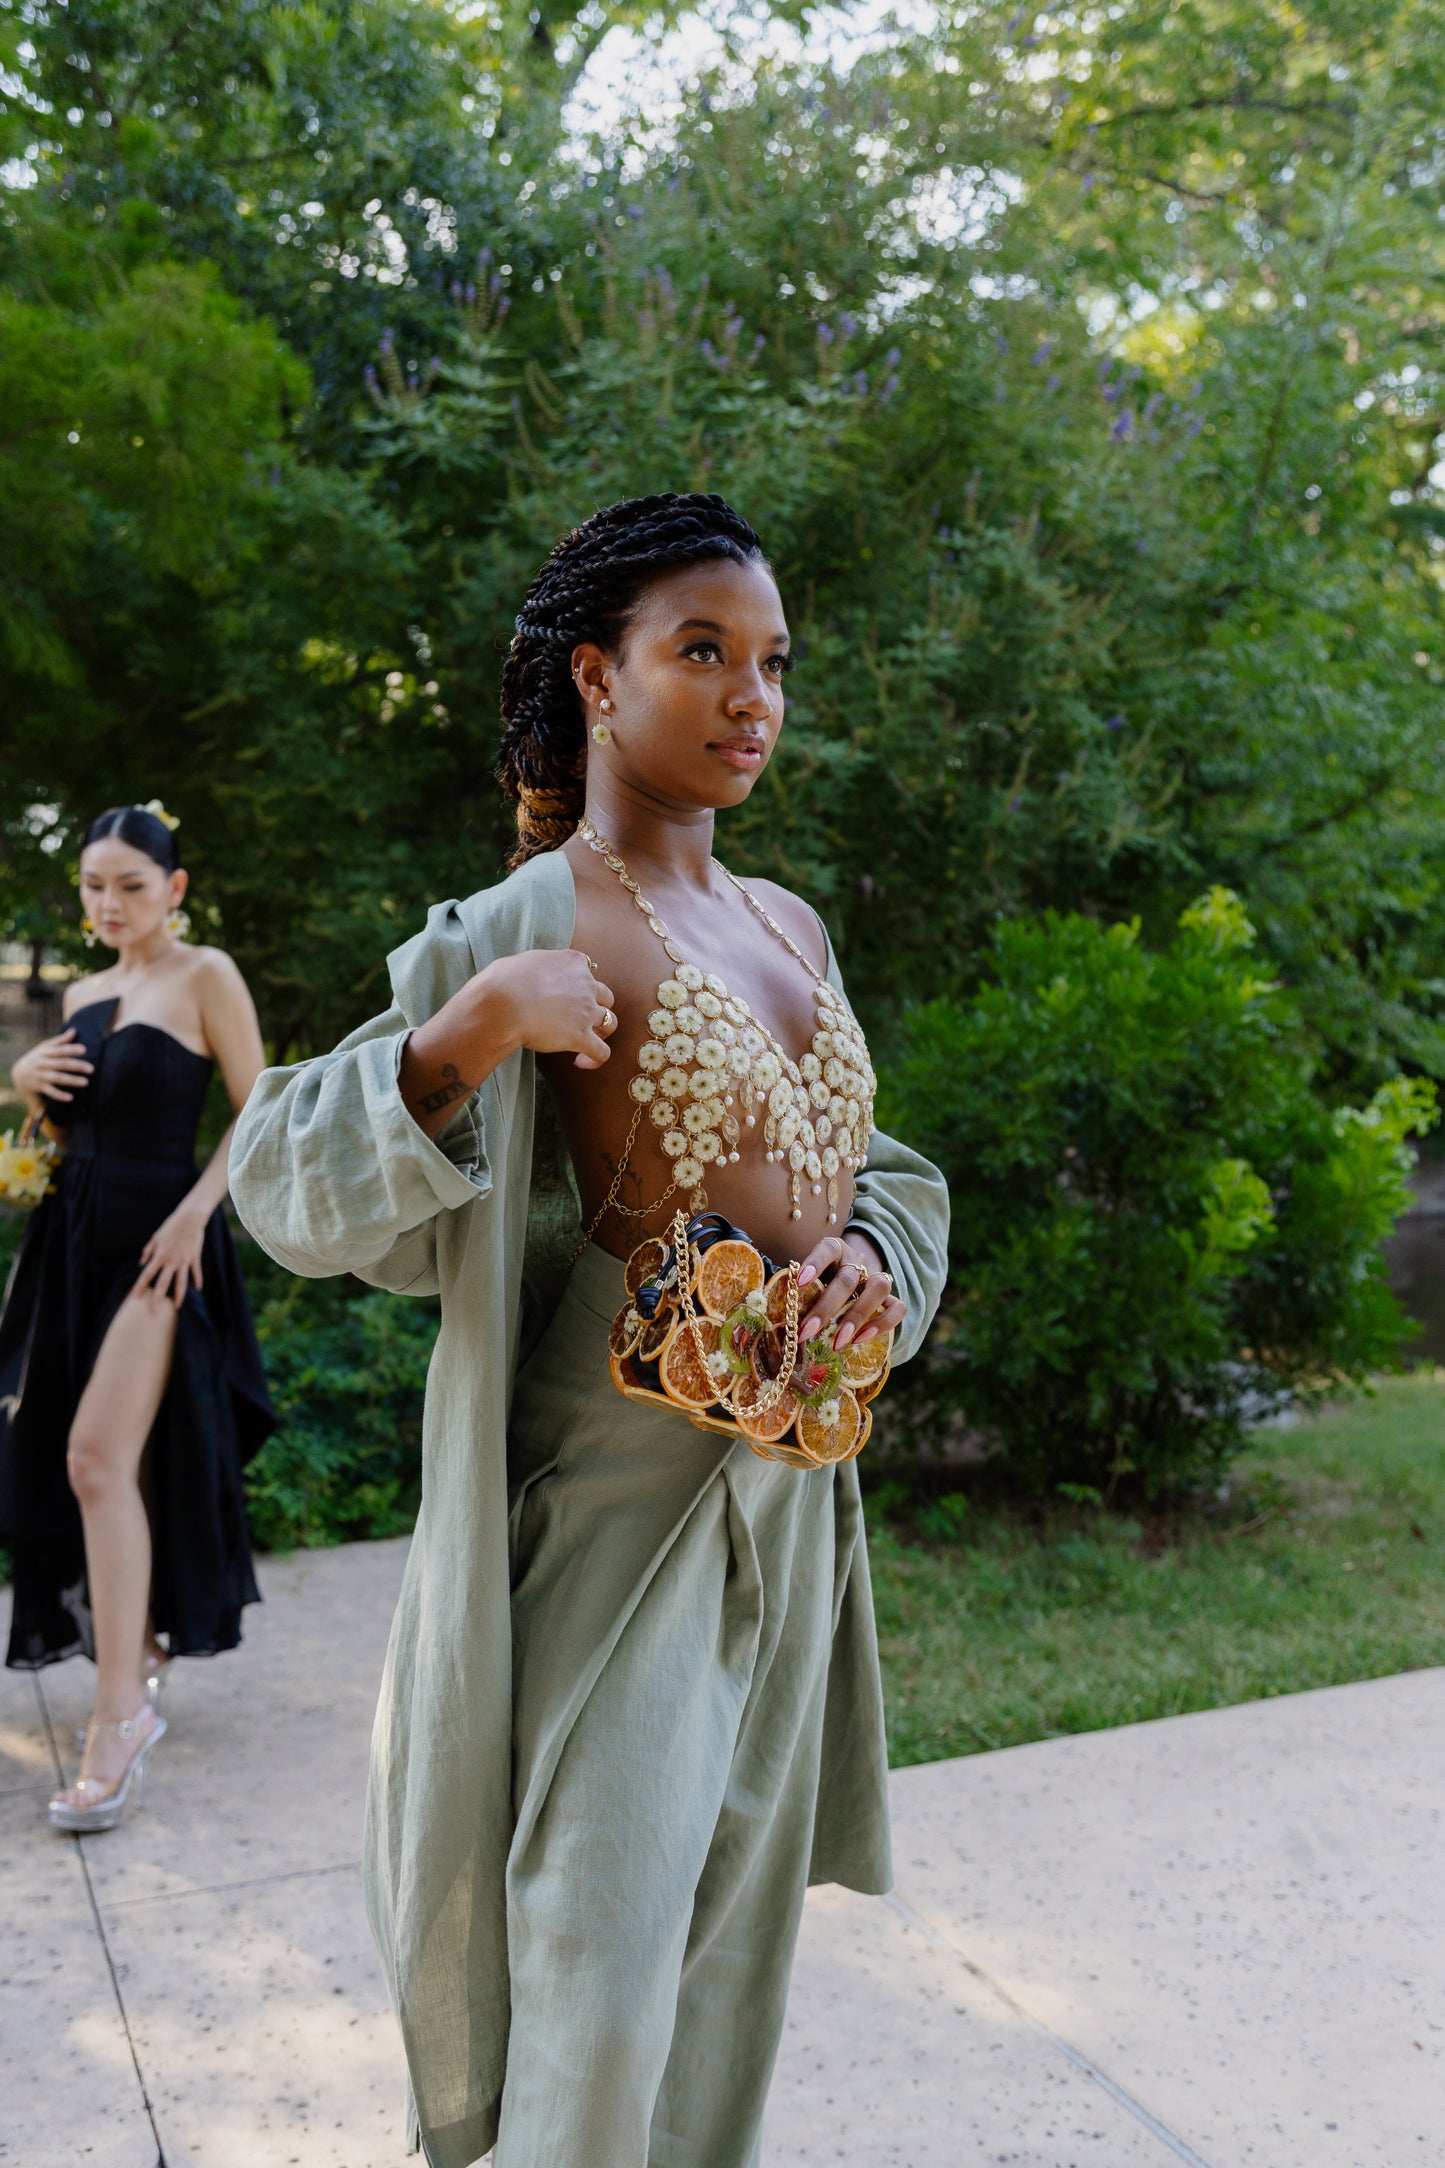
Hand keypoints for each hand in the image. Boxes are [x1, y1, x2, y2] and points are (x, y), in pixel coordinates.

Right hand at [11, 1027, 93, 1104]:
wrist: (18, 1074)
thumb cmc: (37, 1058)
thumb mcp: (45, 1047)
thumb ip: (60, 1041)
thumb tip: (74, 1031)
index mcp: (45, 1052)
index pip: (59, 1050)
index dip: (71, 1049)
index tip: (84, 1049)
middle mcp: (43, 1064)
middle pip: (61, 1064)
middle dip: (76, 1066)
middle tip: (91, 1069)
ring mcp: (41, 1076)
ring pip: (58, 1078)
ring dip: (71, 1080)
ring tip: (85, 1082)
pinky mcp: (40, 1086)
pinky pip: (50, 1092)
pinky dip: (60, 1095)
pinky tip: (70, 1098)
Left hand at [135, 1202, 207, 1309]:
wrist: (190, 1218)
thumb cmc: (171, 1226)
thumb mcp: (156, 1237)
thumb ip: (148, 1251)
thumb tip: (141, 1263)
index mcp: (159, 1255)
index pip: (147, 1274)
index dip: (140, 1286)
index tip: (135, 1297)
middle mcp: (171, 1261)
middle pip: (163, 1283)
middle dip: (158, 1299)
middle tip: (154, 1313)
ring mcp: (184, 1260)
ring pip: (181, 1282)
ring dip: (179, 1296)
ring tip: (177, 1307)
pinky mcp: (194, 1257)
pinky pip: (196, 1272)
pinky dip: (197, 1280)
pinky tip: (198, 1290)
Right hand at [400, 947, 618, 1138]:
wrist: (502, 1003)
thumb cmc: (504, 981)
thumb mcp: (526, 960)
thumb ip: (540, 967)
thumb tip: (534, 975)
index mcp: (572, 962)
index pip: (587, 968)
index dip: (580, 982)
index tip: (568, 992)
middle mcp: (586, 984)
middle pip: (605, 996)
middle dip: (596, 1006)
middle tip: (581, 1018)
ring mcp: (586, 1012)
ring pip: (610, 1022)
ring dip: (602, 1031)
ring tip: (587, 1040)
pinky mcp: (581, 1037)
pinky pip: (601, 1052)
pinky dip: (595, 1059)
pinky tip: (581, 1061)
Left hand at [795, 1230, 906, 1348]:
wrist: (855, 1272)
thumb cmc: (822, 1279)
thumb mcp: (810, 1277)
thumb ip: (799, 1291)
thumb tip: (777, 1318)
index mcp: (836, 1250)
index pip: (828, 1248)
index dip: (815, 1263)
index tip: (799, 1283)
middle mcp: (857, 1261)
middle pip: (847, 1279)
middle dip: (826, 1308)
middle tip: (807, 1332)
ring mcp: (876, 1278)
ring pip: (878, 1288)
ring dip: (856, 1317)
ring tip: (838, 1342)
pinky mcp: (891, 1296)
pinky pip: (898, 1307)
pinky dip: (882, 1324)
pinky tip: (860, 1340)